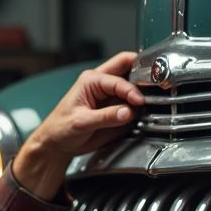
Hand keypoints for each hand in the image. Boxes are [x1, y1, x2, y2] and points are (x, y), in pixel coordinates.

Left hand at [11, 52, 143, 200]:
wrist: (56, 144)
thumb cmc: (60, 129)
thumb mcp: (81, 122)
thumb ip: (105, 117)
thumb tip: (127, 112)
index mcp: (90, 80)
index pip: (118, 79)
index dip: (131, 90)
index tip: (139, 101)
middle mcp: (101, 84)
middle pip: (127, 66)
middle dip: (142, 72)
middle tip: (154, 84)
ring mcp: (109, 95)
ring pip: (132, 84)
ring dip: (142, 91)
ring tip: (148, 104)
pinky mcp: (115, 108)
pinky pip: (132, 103)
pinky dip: (139, 106)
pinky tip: (142, 113)